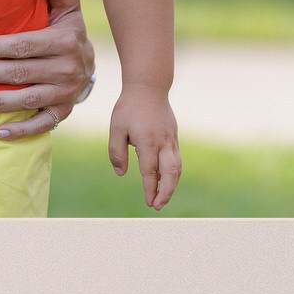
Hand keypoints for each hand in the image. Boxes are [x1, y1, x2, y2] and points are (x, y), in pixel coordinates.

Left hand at [0, 0, 97, 139]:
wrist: (91, 63)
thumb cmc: (67, 29)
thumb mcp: (68, 8)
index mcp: (65, 42)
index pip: (26, 45)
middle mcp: (67, 70)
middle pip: (22, 73)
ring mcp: (65, 93)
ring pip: (28, 99)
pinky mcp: (63, 112)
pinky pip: (43, 124)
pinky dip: (22, 130)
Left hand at [108, 88, 180, 208]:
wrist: (148, 87)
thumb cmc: (129, 107)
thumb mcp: (116, 127)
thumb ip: (117, 151)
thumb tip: (121, 174)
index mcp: (147, 142)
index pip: (150, 171)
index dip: (150, 189)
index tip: (149, 203)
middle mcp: (163, 143)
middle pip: (170, 174)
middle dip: (166, 192)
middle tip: (158, 206)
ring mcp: (171, 140)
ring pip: (177, 168)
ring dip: (172, 185)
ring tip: (163, 197)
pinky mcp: (174, 137)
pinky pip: (177, 159)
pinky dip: (173, 173)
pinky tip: (166, 179)